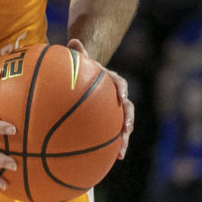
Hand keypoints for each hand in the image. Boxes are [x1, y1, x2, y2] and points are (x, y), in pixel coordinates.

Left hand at [66, 38, 133, 157]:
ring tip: (120, 153)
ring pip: (123, 126)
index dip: (122, 91)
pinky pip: (112, 135)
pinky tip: (109, 161)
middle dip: (128, 121)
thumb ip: (78, 53)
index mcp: (112, 81)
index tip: (122, 99)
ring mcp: (115, 111)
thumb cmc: (81, 69)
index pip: (121, 84)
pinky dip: (112, 146)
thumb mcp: (80, 60)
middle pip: (127, 109)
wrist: (88, 78)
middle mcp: (117, 97)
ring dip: (124, 140)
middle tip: (125, 131)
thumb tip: (73, 41)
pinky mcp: (109, 122)